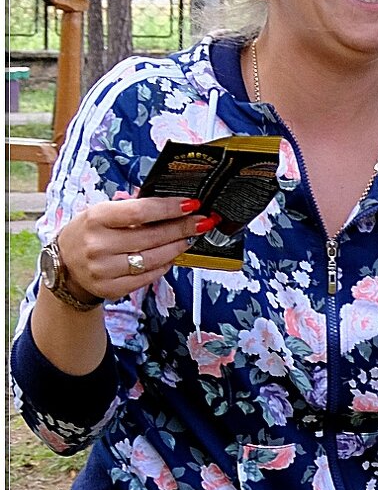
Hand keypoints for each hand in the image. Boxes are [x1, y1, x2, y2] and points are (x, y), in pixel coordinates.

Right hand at [53, 196, 214, 302]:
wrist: (63, 265)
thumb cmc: (89, 232)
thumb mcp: (102, 212)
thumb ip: (133, 206)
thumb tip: (172, 201)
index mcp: (96, 218)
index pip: (141, 211)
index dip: (170, 208)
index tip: (192, 204)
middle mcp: (98, 245)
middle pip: (152, 236)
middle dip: (183, 228)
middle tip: (201, 222)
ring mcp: (103, 269)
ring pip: (154, 259)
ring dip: (177, 247)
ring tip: (189, 238)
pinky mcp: (110, 288)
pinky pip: (147, 277)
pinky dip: (164, 266)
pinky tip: (171, 257)